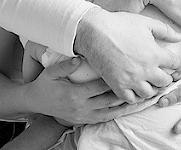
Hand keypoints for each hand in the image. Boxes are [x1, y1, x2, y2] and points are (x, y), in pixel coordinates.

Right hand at [25, 56, 144, 124]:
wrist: (35, 103)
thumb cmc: (44, 85)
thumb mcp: (51, 73)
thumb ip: (65, 66)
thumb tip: (80, 58)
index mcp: (75, 94)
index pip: (101, 86)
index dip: (117, 79)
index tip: (132, 71)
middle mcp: (82, 107)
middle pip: (110, 100)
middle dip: (129, 93)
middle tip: (145, 86)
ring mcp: (84, 116)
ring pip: (111, 112)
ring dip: (127, 106)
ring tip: (144, 99)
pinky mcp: (84, 120)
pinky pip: (105, 118)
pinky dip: (118, 113)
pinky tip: (130, 108)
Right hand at [74, 7, 180, 103]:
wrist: (95, 32)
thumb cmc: (121, 24)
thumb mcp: (146, 23)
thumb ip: (165, 30)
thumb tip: (180, 37)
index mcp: (156, 54)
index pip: (176, 64)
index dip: (176, 63)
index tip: (173, 63)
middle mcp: (146, 70)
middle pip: (165, 82)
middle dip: (165, 77)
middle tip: (161, 74)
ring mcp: (132, 80)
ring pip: (149, 93)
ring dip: (151, 88)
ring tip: (148, 82)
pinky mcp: (118, 85)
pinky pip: (131, 99)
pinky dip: (135, 96)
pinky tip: (134, 88)